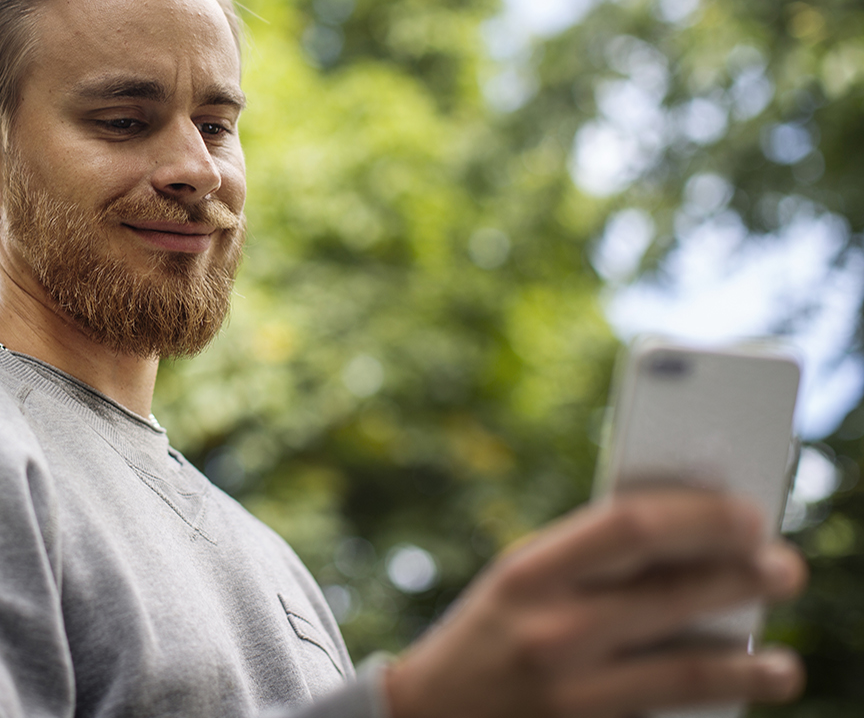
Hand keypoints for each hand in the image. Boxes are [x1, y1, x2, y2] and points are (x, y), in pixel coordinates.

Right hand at [383, 489, 806, 717]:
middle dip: (743, 578)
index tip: (748, 514)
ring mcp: (569, 692)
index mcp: (529, 573)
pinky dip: (716, 699)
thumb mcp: (520, 583)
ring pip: (687, 670)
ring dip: (751, 663)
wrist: (427, 715)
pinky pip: (668, 712)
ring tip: (784, 662)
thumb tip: (697, 539)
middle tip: (783, 568)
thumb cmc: (491, 635)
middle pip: (673, 593)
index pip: (631, 526)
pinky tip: (746, 689)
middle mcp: (549, 630)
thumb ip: (591, 561)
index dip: (701, 516)